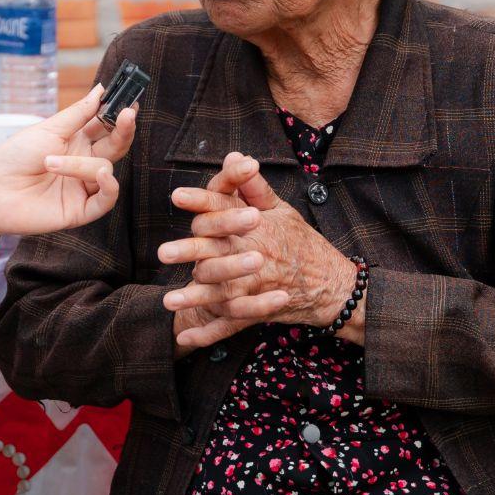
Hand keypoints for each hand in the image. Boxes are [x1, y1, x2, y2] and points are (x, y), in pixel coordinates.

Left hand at [0, 84, 135, 242]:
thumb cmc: (14, 157)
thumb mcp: (48, 129)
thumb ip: (79, 113)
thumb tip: (102, 90)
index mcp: (76, 142)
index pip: (106, 127)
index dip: (119, 115)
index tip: (130, 101)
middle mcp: (83, 163)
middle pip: (115, 147)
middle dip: (123, 130)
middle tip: (127, 115)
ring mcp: (83, 187)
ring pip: (105, 170)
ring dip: (82, 165)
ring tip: (50, 163)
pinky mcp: (80, 210)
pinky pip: (106, 200)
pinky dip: (109, 187)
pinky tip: (102, 175)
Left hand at [158, 152, 356, 350]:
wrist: (331, 284)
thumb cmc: (302, 242)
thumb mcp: (282, 210)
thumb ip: (253, 186)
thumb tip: (235, 156)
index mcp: (258, 226)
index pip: (226, 209)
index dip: (202, 200)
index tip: (177, 196)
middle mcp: (255, 254)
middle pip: (218, 251)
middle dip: (191, 251)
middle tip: (163, 253)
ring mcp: (256, 286)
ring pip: (221, 291)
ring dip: (194, 298)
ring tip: (168, 300)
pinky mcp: (257, 310)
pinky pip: (230, 324)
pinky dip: (208, 334)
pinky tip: (184, 338)